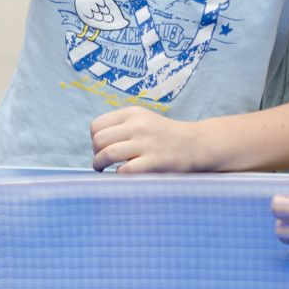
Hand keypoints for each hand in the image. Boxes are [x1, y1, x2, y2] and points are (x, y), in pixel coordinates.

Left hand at [89, 107, 206, 172]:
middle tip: (101, 162)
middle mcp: (138, 125)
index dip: (94, 139)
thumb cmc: (164, 135)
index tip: (100, 148)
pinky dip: (118, 175)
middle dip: (95, 153)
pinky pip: (125, 170)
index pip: (97, 125)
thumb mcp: (143, 120)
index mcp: (133, 113)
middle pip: (99, 140)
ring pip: (108, 154)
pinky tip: (123, 175)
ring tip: (102, 170)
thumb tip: (95, 143)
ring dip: (100, 165)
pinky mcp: (154, 161)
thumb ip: (121, 126)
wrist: (195, 144)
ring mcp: (146, 143)